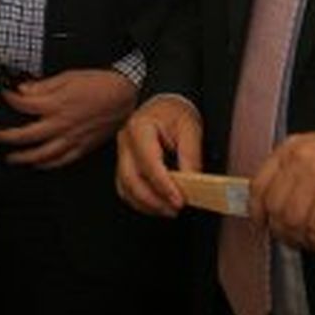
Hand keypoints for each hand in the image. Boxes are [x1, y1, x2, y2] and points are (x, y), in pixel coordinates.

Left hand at [0, 68, 136, 168]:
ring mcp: (71, 138)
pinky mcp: (82, 147)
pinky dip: (47, 165)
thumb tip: (24, 89)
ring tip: (11, 158)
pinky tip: (38, 164)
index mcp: (56, 104)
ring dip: (23, 157)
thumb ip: (44, 86)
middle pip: (26, 136)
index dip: (9, 99)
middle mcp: (61, 125)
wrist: (125, 95)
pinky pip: (61, 160)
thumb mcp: (69, 76)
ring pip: (42, 154)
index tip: (3, 96)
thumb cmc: (99, 83)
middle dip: (6, 137)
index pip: (23, 105)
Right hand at [115, 94, 202, 216]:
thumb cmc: (175, 113)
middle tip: (175, 208)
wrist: (165, 105)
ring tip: (169, 209)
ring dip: (147, 204)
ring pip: (126, 188)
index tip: (179, 200)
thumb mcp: (190, 128)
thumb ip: (191, 156)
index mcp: (139, 127)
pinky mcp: (124, 164)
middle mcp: (125, 141)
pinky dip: (140, 201)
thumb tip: (192, 184)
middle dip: (153, 200)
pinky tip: (157, 204)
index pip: (149, 163)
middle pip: (131, 179)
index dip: (164, 185)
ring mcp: (121, 154)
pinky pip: (126, 189)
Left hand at [251, 129, 314, 254]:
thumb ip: (292, 172)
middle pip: (275, 207)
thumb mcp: (313, 152)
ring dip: (302, 239)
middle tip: (293, 240)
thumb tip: (274, 206)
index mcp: (289, 149)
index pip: (258, 184)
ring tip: (313, 243)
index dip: (257, 211)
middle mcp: (298, 161)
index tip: (262, 225)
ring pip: (293, 220)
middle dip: (282, 231)